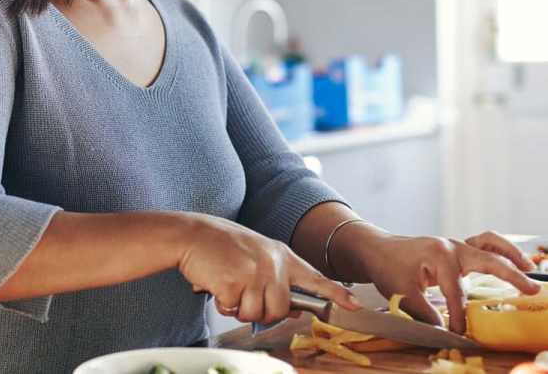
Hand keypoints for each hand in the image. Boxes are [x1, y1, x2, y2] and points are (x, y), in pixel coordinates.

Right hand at [177, 214, 360, 325]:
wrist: (192, 234)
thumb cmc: (223, 246)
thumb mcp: (258, 255)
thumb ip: (278, 278)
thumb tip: (297, 308)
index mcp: (281, 255)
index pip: (315, 278)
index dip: (336, 294)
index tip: (355, 305)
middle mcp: (272, 264)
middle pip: (280, 309)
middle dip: (262, 311)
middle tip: (244, 295)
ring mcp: (254, 273)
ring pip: (257, 314)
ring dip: (240, 308)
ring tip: (229, 287)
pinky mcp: (233, 283)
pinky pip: (233, 310)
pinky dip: (223, 304)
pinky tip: (217, 286)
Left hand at [335, 228, 540, 333]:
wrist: (377, 249)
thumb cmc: (388, 267)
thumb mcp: (401, 292)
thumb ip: (424, 312)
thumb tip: (444, 330)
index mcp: (439, 256)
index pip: (456, 292)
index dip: (459, 316)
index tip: (459, 334)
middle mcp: (453, 246)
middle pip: (488, 260)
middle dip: (512, 276)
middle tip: (532, 291)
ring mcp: (456, 244)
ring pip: (490, 244)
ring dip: (512, 255)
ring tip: (530, 268)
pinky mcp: (457, 248)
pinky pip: (484, 243)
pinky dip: (500, 250)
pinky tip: (513, 261)